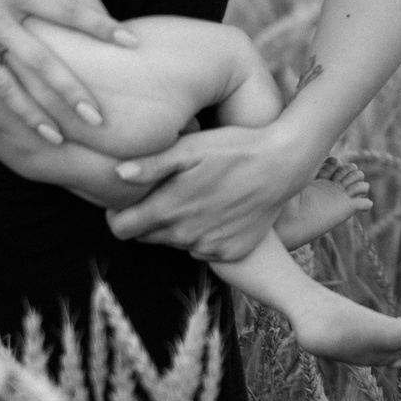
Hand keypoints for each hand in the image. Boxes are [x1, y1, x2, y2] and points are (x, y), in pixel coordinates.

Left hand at [104, 121, 323, 262]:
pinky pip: (203, 249)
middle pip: (146, 237)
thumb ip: (152, 164)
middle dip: (149, 218)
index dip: (118, 214)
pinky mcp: (230, 253)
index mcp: (169, 209)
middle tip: (167, 193)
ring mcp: (209, 247)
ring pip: (175, 243)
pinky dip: (204, 234)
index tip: (129, 199)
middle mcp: (185, 236)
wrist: (283, 165)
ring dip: (178, 226)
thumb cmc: (234, 148)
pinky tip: (218, 210)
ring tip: (197, 197)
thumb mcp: (192, 147)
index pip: (121, 229)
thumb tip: (117, 174)